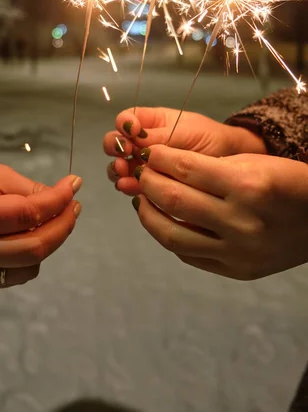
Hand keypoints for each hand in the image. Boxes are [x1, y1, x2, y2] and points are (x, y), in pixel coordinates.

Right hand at [0, 161, 81, 287]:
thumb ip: (31, 190)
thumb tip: (67, 196)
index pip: (26, 215)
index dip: (57, 200)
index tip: (74, 185)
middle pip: (33, 248)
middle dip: (63, 226)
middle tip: (74, 206)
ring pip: (30, 266)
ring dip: (51, 242)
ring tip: (55, 218)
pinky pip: (19, 275)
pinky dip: (34, 257)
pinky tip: (33, 235)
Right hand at [103, 107, 265, 194]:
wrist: (230, 161)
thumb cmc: (210, 139)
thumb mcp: (186, 132)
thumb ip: (159, 136)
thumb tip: (133, 137)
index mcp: (151, 121)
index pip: (126, 118)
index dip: (124, 124)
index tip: (132, 132)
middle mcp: (143, 142)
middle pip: (116, 141)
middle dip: (115, 147)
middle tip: (123, 154)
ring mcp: (144, 163)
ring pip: (120, 164)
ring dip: (118, 168)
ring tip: (124, 172)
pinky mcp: (149, 183)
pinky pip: (132, 183)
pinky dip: (127, 185)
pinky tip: (129, 187)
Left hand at [133, 145, 307, 279]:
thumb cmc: (285, 182)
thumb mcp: (253, 162)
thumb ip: (209, 167)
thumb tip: (162, 167)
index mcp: (247, 185)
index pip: (186, 168)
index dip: (159, 158)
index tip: (149, 153)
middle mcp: (241, 221)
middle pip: (174, 200)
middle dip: (148, 181)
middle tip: (141, 172)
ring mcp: (237, 252)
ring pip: (172, 235)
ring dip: (147, 213)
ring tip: (142, 198)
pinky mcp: (235, 271)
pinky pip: (188, 255)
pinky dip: (168, 236)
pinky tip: (162, 221)